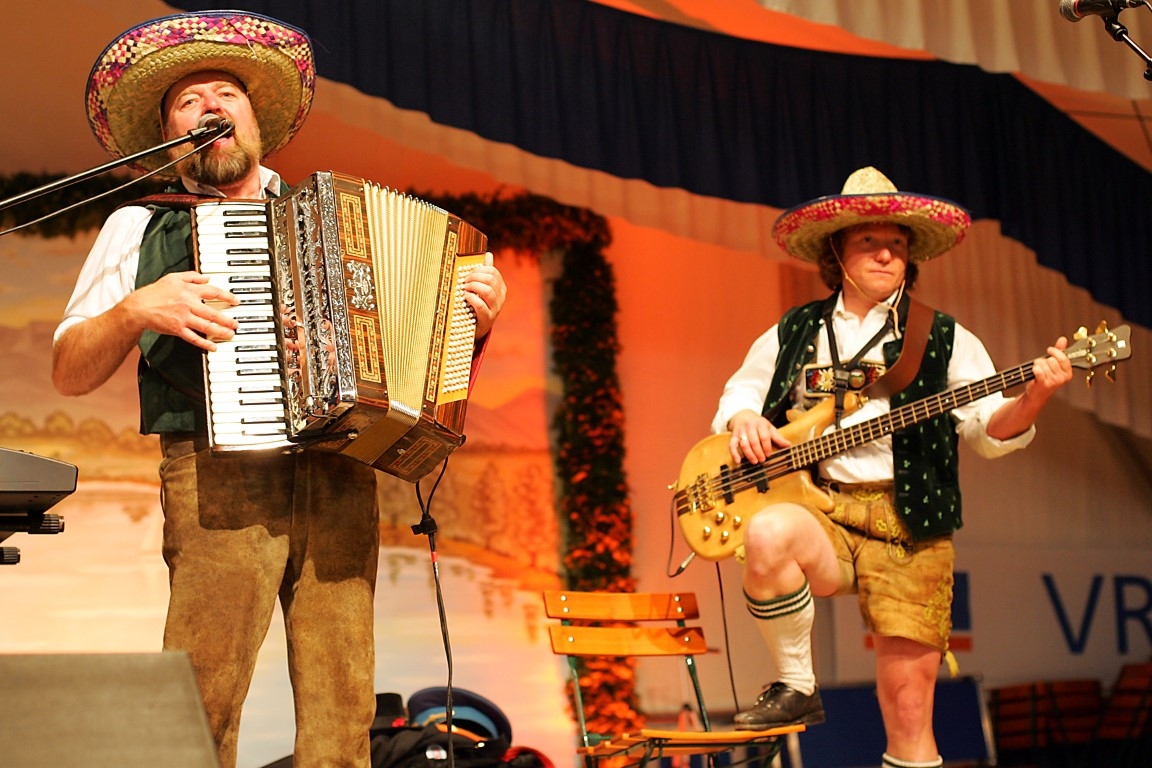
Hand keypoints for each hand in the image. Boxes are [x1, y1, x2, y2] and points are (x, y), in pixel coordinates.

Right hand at [124, 271, 238, 350]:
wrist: (139, 307)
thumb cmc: (155, 292)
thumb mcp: (173, 277)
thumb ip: (192, 276)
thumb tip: (207, 278)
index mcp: (189, 291)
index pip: (213, 292)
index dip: (226, 297)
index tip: (235, 301)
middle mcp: (188, 305)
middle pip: (213, 313)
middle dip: (227, 319)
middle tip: (237, 323)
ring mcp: (183, 318)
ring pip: (206, 326)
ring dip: (221, 331)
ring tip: (230, 334)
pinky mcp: (177, 329)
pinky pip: (194, 338)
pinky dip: (204, 343)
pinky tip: (214, 346)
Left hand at [465, 252, 506, 338]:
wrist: (478, 328)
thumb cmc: (480, 304)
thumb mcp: (484, 288)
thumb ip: (486, 271)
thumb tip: (488, 254)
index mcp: (501, 288)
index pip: (493, 272)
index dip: (479, 269)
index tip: (469, 273)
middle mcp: (501, 298)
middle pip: (491, 280)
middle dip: (475, 277)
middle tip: (465, 281)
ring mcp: (495, 309)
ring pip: (488, 291)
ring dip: (473, 286)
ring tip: (465, 288)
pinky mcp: (487, 319)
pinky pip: (481, 306)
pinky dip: (472, 298)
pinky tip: (466, 296)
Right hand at [727, 409, 790, 463]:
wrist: (743, 416)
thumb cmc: (759, 424)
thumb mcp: (769, 428)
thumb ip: (778, 437)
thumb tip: (788, 445)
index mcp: (761, 424)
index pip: (764, 436)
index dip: (767, 447)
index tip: (769, 454)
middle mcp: (750, 426)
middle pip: (754, 441)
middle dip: (758, 452)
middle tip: (762, 460)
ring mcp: (741, 431)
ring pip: (744, 444)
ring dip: (749, 454)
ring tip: (754, 461)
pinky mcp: (734, 436)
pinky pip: (732, 445)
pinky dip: (734, 453)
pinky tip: (738, 461)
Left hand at [1025, 336, 1073, 403]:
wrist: (1037, 394)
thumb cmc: (1046, 378)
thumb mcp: (1055, 365)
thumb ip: (1059, 352)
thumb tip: (1063, 339)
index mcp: (1068, 373)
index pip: (1063, 358)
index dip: (1055, 351)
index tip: (1049, 350)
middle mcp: (1062, 378)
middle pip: (1051, 360)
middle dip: (1044, 361)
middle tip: (1042, 366)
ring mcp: (1054, 382)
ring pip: (1043, 364)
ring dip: (1037, 365)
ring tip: (1038, 371)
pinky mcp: (1044, 384)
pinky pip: (1038, 370)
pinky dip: (1034, 369)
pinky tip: (1034, 372)